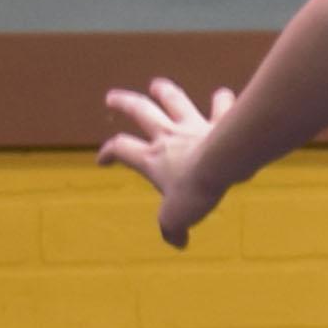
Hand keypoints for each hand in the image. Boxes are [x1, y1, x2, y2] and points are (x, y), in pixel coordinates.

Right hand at [96, 78, 237, 246]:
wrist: (225, 164)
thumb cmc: (196, 189)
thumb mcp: (178, 217)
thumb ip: (173, 229)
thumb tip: (178, 242)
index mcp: (152, 158)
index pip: (122, 149)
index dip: (109, 152)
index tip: (102, 159)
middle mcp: (169, 136)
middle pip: (140, 112)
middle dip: (124, 103)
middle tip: (112, 97)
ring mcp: (194, 125)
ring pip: (174, 101)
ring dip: (164, 91)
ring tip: (156, 84)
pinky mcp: (220, 121)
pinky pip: (220, 106)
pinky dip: (221, 100)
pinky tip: (223, 94)